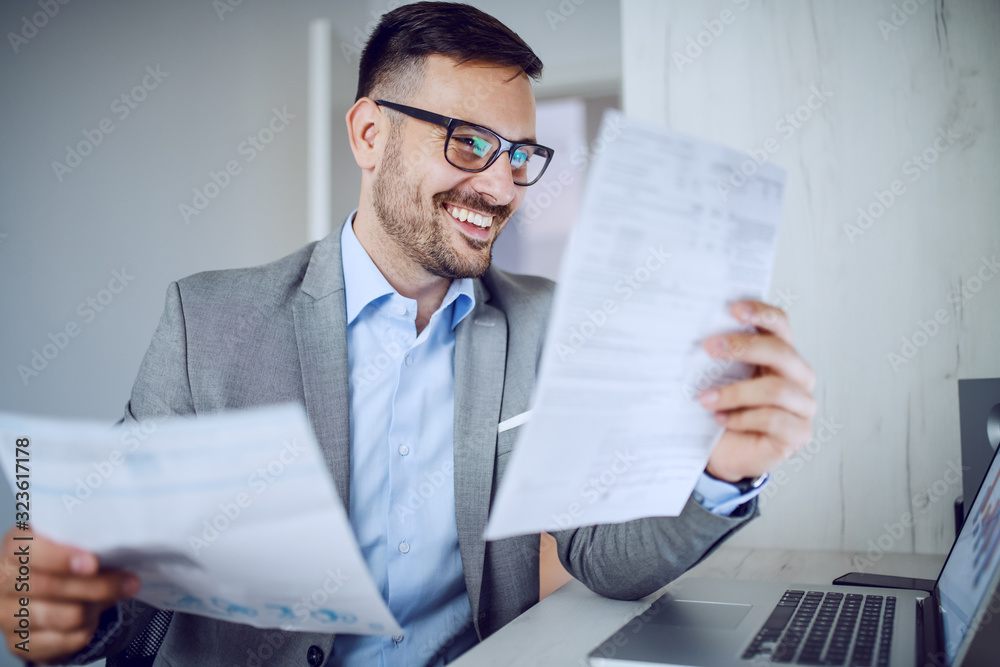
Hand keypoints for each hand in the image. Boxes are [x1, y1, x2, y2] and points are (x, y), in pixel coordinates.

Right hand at [0, 528, 138, 664]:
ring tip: (108, 598)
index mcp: (14, 548)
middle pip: (51, 586)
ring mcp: (7, 615)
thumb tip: (119, 551)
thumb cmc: (65, 562)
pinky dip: (88, 629)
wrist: (48, 595)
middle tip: (131, 583)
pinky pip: (67, 640)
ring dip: (96, 607)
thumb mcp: (73, 544)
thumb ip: (86, 544)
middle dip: (98, 586)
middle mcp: (3, 581)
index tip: (93, 563)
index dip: (60, 557)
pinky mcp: (19, 643)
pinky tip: (92, 616)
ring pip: (65, 616)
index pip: (27, 550)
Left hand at [701, 300, 815, 481]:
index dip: (760, 313)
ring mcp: (802, 406)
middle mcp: (798, 376)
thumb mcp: (717, 379)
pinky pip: (773, 419)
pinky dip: (742, 418)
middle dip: (744, 347)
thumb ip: (717, 356)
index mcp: (780, 354)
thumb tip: (691, 331)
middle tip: (709, 347)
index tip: (733, 309)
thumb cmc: (722, 409)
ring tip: (705, 398)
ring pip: (776, 389)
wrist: (722, 453)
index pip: (780, 324)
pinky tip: (720, 420)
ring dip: (735, 392)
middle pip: (780, 352)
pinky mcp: (798, 433)